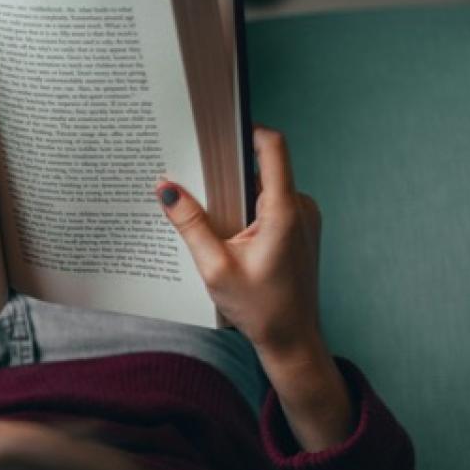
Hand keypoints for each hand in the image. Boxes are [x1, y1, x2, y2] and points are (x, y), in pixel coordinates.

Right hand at [160, 127, 352, 450]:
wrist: (293, 341)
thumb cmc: (259, 310)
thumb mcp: (215, 268)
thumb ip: (190, 224)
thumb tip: (165, 187)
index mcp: (284, 211)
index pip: (272, 147)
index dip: (246, 129)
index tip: (216, 129)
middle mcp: (301, 207)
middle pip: (264, 165)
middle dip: (229, 167)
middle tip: (195, 170)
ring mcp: (304, 218)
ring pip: (267, 186)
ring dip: (237, 192)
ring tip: (207, 206)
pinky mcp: (301, 229)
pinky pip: (273, 204)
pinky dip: (248, 208)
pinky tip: (226, 229)